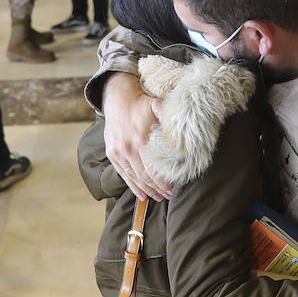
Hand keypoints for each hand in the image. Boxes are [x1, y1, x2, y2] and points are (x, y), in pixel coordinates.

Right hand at [102, 74, 170, 200]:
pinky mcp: (112, 154)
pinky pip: (123, 174)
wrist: (118, 98)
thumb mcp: (158, 106)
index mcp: (139, 140)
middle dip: (157, 189)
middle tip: (168, 197)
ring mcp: (118, 153)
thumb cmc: (141, 103)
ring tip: (158, 198)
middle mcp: (127, 148)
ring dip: (146, 190)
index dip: (162, 182)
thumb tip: (185, 133)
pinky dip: (132, 186)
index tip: (172, 190)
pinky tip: (142, 195)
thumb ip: (169, 119)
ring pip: (133, 178)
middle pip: (143, 176)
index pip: (152, 169)